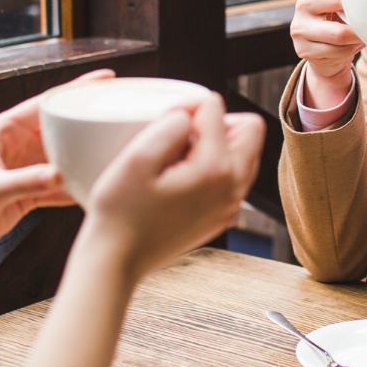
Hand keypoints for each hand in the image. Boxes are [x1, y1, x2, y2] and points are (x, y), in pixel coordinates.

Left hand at [0, 69, 114, 268]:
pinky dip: (76, 188)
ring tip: (116, 153)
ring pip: (63, 157)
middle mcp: (14, 146)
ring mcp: (23, 170)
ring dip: (86, 157)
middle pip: (60, 128)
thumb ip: (25, 183)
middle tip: (120, 116)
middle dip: (87, 122)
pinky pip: (59, 186)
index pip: (45, 103)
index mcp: (1, 131)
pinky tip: (97, 188)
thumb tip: (60, 175)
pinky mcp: (26, 194)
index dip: (75, 90)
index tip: (105, 79)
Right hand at [80, 93, 265, 280]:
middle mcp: (233, 189)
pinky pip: (233, 178)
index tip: (161, 125)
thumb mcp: (137, 157)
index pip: (215, 107)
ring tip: (180, 157)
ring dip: (218, 144)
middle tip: (180, 138)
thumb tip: (191, 113)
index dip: (185, 106)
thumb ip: (171, 124)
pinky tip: (181, 178)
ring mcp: (230, 206)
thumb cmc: (120, 213)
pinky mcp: (221, 217)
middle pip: (249, 129)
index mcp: (216, 170)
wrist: (116, 261)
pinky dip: (214, 168)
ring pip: (245, 153)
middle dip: (216, 122)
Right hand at [290, 0, 363, 107]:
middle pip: (338, 33)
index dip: (354, 4)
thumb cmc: (330, 17)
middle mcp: (299, 22)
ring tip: (362, 35)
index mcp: (306, 3)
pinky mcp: (305, 55)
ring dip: (355, 42)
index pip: (335, 2)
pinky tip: (353, 45)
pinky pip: (337, 55)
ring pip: (340, 46)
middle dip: (358, 32)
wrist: (318, 46)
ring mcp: (301, 42)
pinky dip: (350, 51)